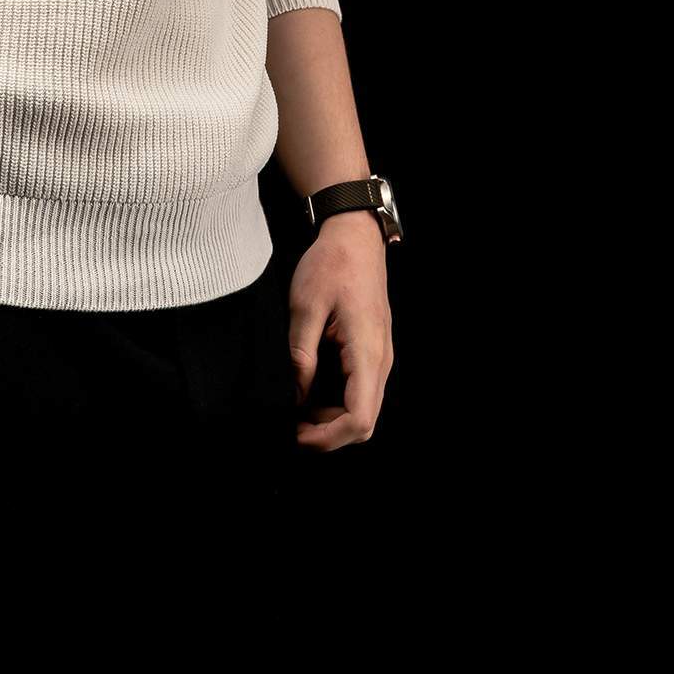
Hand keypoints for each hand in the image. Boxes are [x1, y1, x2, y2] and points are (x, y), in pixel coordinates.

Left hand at [288, 214, 393, 449]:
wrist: (355, 236)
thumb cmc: (333, 264)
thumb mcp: (305, 306)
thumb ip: (301, 355)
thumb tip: (297, 396)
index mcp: (366, 352)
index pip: (359, 419)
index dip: (328, 437)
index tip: (297, 434)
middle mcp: (381, 361)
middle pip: (364, 422)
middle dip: (328, 434)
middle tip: (292, 426)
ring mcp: (380, 357)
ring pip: (364, 409)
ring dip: (332, 420)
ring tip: (296, 411)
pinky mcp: (373, 352)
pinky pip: (361, 391)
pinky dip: (338, 403)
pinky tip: (310, 393)